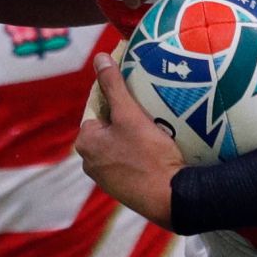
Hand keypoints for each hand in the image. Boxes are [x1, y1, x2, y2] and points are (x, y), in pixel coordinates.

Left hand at [76, 52, 183, 228]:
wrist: (171, 198)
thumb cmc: (148, 155)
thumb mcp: (129, 114)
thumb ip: (113, 85)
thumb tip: (99, 58)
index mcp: (85, 142)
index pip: (98, 107)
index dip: (119, 99)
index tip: (139, 97)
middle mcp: (89, 162)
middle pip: (110, 127)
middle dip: (128, 119)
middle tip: (152, 114)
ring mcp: (107, 179)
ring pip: (121, 144)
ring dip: (136, 137)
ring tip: (158, 131)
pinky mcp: (124, 189)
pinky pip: (131, 162)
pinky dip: (141, 155)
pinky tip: (158, 152)